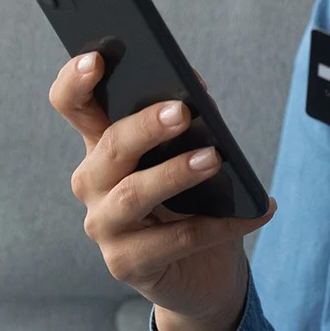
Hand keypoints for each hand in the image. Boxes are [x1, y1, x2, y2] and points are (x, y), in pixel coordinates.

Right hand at [48, 52, 274, 330]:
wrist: (204, 272)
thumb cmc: (194, 200)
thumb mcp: (190, 152)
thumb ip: (186, 118)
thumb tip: (196, 87)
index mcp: (102, 146)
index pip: (73, 106)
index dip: (75, 82)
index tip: (95, 58)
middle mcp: (93, 184)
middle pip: (109, 149)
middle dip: (145, 127)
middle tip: (183, 111)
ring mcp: (105, 227)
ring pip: (133, 195)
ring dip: (175, 174)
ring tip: (215, 158)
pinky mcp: (127, 265)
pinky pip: (176, 239)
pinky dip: (221, 224)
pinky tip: (256, 210)